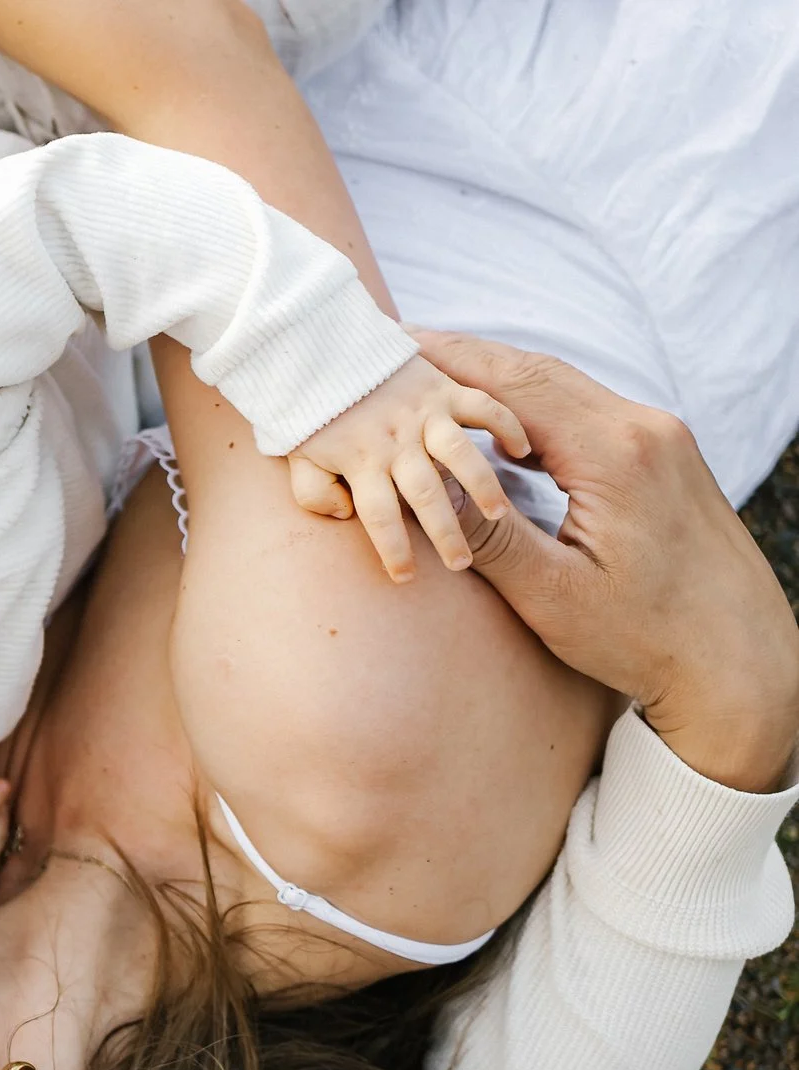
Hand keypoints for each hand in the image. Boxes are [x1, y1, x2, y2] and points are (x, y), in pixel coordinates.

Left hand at [289, 355, 528, 581]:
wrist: (317, 349)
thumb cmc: (308, 411)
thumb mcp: (297, 457)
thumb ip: (313, 495)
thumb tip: (346, 515)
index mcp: (360, 462)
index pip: (379, 517)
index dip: (393, 551)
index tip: (405, 578)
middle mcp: (395, 441)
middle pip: (425, 495)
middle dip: (445, 534)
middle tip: (460, 564)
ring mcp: (423, 413)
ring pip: (461, 454)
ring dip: (483, 485)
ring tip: (498, 514)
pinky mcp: (442, 387)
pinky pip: (483, 406)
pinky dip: (507, 425)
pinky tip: (521, 450)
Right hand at [416, 331, 798, 792]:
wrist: (738, 661)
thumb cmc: (647, 638)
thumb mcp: (553, 594)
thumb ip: (486, 534)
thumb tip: (425, 482)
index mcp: (614, 453)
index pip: (514, 384)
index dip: (448, 359)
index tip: (394, 345)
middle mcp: (645, 430)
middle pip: (538, 373)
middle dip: (467, 358)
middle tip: (403, 348)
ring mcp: (662, 441)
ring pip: (565, 390)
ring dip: (499, 384)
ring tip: (438, 383)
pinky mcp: (666, 460)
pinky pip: (588, 415)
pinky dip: (534, 411)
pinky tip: (501, 429)